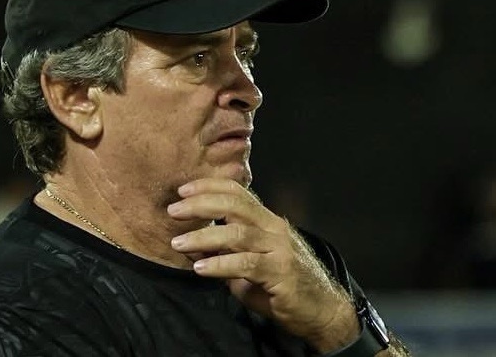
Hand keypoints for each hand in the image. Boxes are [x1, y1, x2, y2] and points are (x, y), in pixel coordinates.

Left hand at [167, 178, 356, 347]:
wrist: (321, 309)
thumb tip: (194, 246)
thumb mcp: (250, 264)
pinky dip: (219, 264)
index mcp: (267, 221)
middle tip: (173, 210)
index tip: (182, 191)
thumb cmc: (282, 285)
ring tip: (178, 243)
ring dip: (203, 236)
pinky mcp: (281, 272)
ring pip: (237, 233)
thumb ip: (225, 253)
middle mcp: (274, 228)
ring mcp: (279, 248)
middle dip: (200, 204)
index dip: (209, 187)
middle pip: (234, 205)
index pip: (237, 193)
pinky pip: (245, 264)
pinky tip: (200, 268)